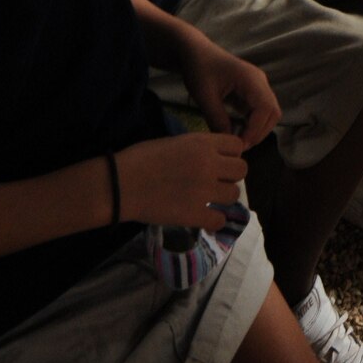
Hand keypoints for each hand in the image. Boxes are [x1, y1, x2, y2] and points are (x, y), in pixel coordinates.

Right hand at [117, 132, 248, 228]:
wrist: (120, 184)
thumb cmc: (139, 159)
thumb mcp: (173, 142)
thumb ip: (197, 148)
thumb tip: (211, 156)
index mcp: (202, 143)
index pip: (237, 145)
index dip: (231, 154)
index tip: (221, 161)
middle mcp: (209, 164)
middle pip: (241, 170)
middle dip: (230, 176)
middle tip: (215, 182)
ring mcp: (204, 190)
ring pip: (234, 195)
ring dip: (223, 198)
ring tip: (208, 200)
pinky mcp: (195, 214)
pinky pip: (220, 220)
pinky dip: (213, 221)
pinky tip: (203, 217)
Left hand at [179, 33, 279, 149]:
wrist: (196, 53)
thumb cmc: (199, 70)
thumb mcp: (204, 96)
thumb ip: (217, 119)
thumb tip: (230, 142)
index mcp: (251, 79)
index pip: (266, 108)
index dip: (256, 130)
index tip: (239, 144)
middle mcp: (260, 82)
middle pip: (273, 112)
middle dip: (259, 132)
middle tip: (239, 145)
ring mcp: (258, 87)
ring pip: (269, 113)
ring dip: (257, 129)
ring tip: (238, 140)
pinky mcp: (252, 92)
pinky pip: (260, 111)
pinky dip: (252, 124)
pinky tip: (237, 131)